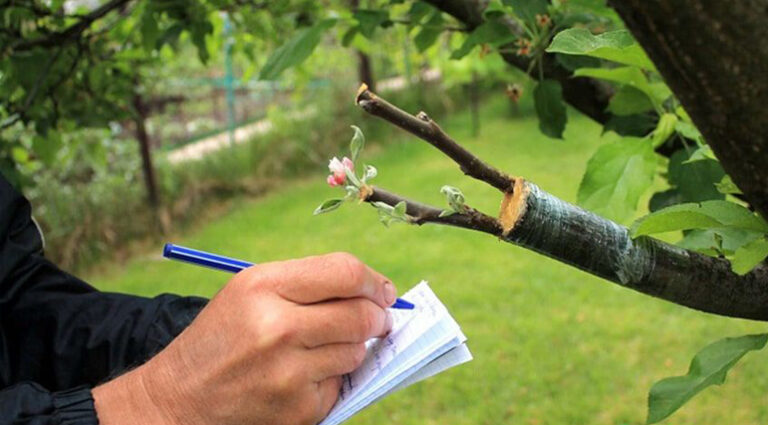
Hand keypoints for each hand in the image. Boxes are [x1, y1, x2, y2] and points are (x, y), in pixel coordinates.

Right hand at [93, 252, 396, 424]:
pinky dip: (330, 379)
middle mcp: (276, 328)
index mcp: (262, 287)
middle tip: (377, 319)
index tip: (382, 290)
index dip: (373, 281)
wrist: (178, 400)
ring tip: (322, 348)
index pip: (345, 273)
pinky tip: (301, 377)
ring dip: (352, 348)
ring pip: (356, 352)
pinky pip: (340, 384)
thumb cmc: (222, 337)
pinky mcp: (297, 409)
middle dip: (377, 316)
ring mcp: (288, 373)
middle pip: (361, 315)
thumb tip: (376, 291)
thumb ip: (309, 283)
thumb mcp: (250, 291)